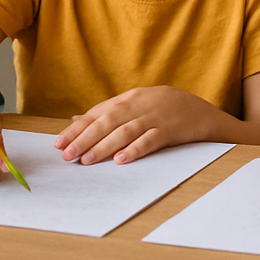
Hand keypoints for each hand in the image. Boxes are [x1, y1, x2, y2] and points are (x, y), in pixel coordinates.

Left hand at [54, 86, 217, 164]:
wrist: (200, 110)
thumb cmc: (163, 109)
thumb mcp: (134, 105)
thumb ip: (106, 112)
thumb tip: (75, 120)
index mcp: (127, 99)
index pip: (96, 114)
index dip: (77, 129)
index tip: (59, 143)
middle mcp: (138, 106)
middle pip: (107, 122)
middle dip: (84, 139)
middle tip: (67, 155)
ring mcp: (154, 117)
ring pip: (125, 131)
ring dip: (104, 146)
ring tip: (87, 160)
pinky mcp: (170, 130)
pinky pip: (150, 140)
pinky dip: (135, 149)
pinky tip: (121, 160)